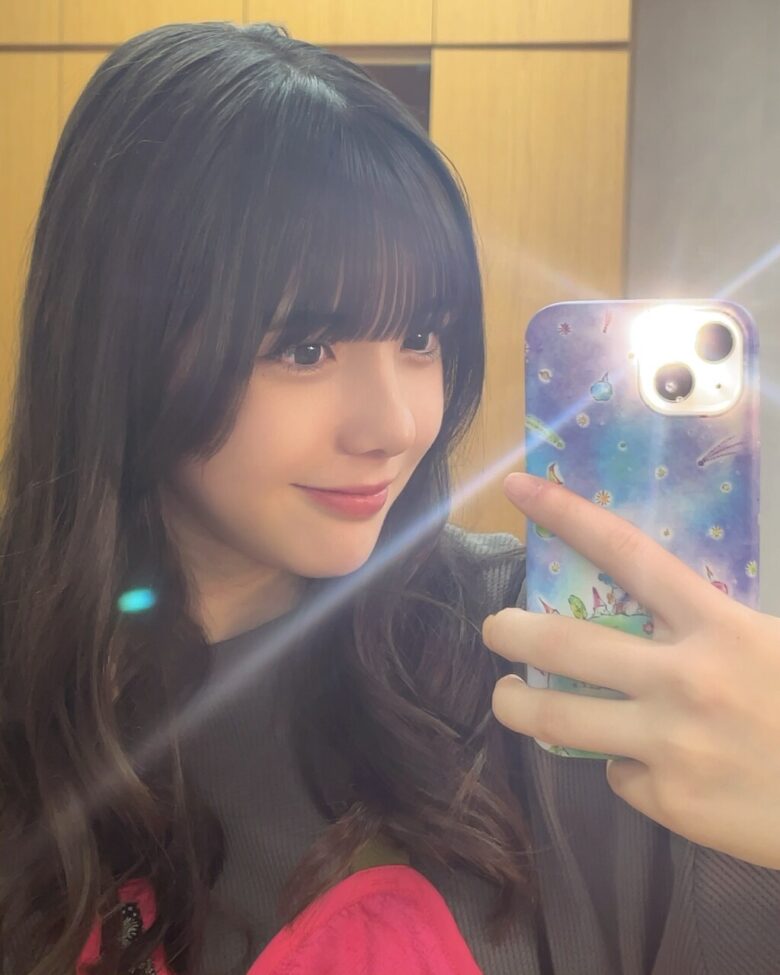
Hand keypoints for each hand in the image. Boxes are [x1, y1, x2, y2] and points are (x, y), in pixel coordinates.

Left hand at [482, 472, 779, 869]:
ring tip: (507, 696)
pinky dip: (621, 763)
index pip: (628, 553)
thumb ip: (708, 626)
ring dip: (516, 705)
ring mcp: (668, 743)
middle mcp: (682, 679)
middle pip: (563, 644)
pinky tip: (647, 765)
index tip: (519, 488)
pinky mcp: (668, 799)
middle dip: (509, 630)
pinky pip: (616, 773)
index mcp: (718, 626)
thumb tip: (647, 616)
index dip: (567, 515)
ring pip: (557, 718)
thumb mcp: (769, 643)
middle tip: (493, 627)